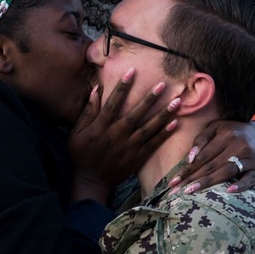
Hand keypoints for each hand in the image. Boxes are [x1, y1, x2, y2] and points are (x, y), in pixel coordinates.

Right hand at [68, 68, 178, 200]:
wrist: (91, 181)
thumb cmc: (81, 154)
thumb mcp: (77, 132)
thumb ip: (88, 112)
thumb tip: (95, 89)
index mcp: (101, 127)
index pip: (113, 103)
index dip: (122, 87)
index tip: (132, 72)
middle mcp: (117, 135)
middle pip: (135, 114)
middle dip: (150, 99)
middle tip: (163, 85)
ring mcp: (129, 147)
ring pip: (148, 128)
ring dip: (163, 114)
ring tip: (177, 102)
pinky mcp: (137, 158)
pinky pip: (153, 144)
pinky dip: (164, 134)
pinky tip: (175, 123)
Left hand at [169, 120, 254, 193]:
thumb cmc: (232, 134)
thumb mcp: (217, 128)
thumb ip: (201, 140)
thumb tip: (190, 158)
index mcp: (226, 134)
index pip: (202, 156)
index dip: (187, 169)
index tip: (173, 182)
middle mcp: (239, 145)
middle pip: (211, 165)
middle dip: (192, 179)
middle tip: (176, 192)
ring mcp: (251, 158)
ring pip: (226, 172)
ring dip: (207, 183)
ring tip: (190, 192)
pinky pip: (249, 179)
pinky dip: (240, 185)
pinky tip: (228, 192)